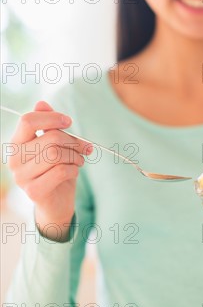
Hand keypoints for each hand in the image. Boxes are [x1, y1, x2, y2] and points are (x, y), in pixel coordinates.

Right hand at [8, 101, 92, 239]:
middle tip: (84, 147)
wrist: (56, 203)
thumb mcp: (54, 144)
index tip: (68, 122)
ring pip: (56, 154)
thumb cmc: (56, 169)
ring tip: (80, 159)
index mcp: (17, 143)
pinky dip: (74, 169)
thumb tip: (41, 103)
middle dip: (73, 141)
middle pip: (50, 138)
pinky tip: (74, 171)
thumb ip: (47, 125)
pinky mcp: (33, 191)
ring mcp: (21, 177)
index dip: (52, 118)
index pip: (27, 121)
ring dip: (75, 155)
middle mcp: (14, 159)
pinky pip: (60, 171)